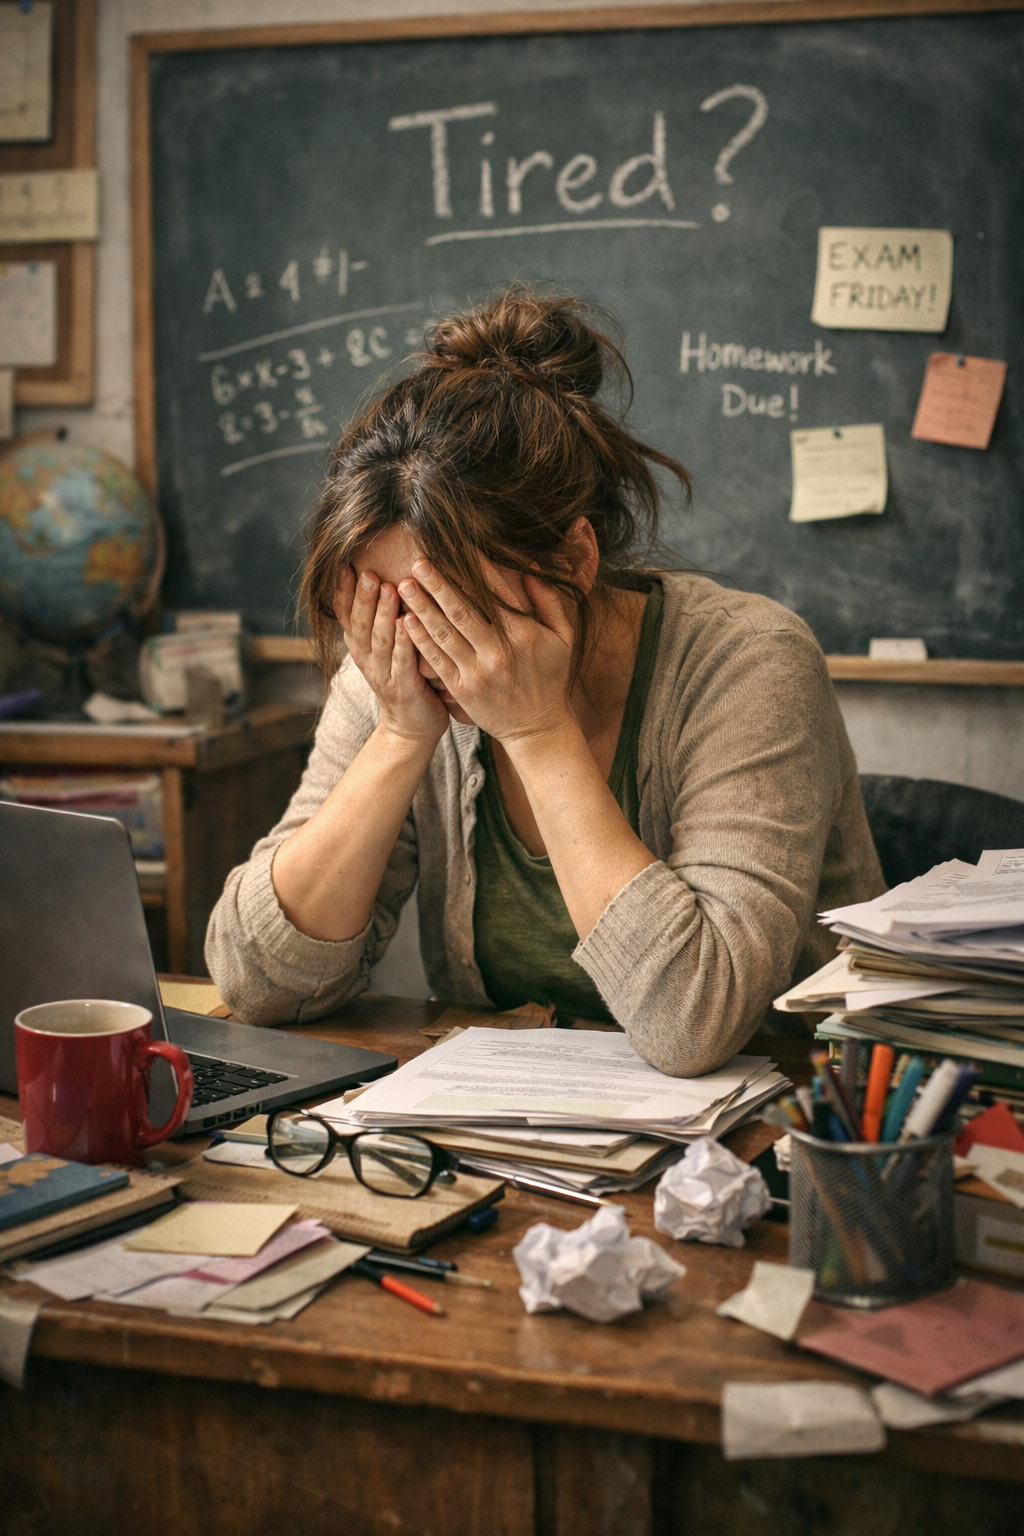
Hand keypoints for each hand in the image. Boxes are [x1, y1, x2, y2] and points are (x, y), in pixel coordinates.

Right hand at [334, 565, 448, 744]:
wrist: (411, 727)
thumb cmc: (404, 679)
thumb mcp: (384, 648)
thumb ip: (380, 620)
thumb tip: (384, 578)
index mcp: (359, 646)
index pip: (345, 615)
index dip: (343, 592)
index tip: (346, 566)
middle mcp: (366, 658)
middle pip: (360, 623)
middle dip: (364, 597)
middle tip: (370, 572)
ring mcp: (382, 674)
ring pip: (379, 639)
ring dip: (383, 613)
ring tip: (389, 589)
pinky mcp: (402, 688)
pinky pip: (401, 661)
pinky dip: (403, 642)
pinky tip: (407, 622)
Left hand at [397, 558, 576, 745]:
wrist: (538, 728)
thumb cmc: (550, 678)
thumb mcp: (563, 637)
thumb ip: (548, 602)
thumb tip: (532, 569)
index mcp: (522, 634)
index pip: (494, 593)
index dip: (476, 569)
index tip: (459, 548)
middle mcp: (498, 652)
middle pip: (462, 611)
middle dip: (438, 584)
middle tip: (418, 562)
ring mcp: (477, 672)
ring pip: (444, 633)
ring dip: (421, 608)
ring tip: (404, 586)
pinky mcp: (462, 689)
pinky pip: (437, 660)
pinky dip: (420, 640)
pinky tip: (406, 621)